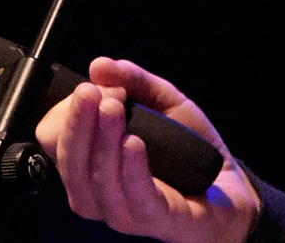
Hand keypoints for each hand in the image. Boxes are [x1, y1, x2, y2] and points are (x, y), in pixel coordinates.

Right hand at [33, 57, 259, 242]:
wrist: (230, 185)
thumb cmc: (186, 150)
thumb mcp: (164, 103)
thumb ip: (134, 81)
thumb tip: (100, 64)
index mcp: (91, 166)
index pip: (54, 146)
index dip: (63, 117)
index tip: (86, 89)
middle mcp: (100, 193)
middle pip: (72, 165)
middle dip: (78, 125)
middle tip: (90, 93)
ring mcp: (125, 211)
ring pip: (99, 182)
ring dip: (103, 142)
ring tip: (114, 109)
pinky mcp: (158, 220)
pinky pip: (137, 198)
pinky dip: (131, 170)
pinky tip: (134, 143)